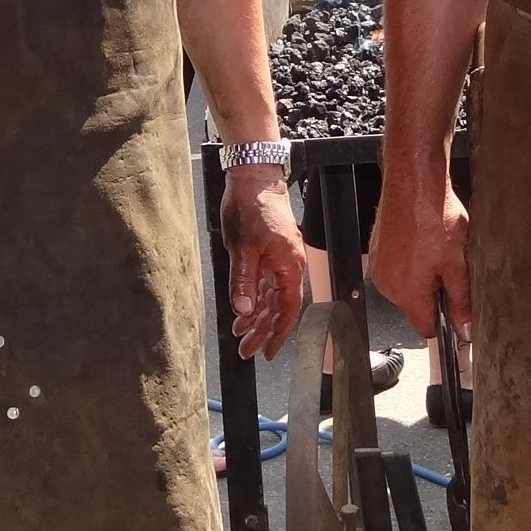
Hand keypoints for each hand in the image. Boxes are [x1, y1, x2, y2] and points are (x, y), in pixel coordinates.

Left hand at [221, 167, 306, 360]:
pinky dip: (253, 300)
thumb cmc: (252, 207)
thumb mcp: (243, 247)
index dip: (279, 333)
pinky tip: (242, 312)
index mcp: (289, 266)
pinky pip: (264, 285)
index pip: (288, 309)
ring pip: (270, 298)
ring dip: (257, 318)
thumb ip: (244, 280)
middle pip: (279, 308)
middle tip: (247, 351)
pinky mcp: (268, 255)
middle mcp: (288, 266)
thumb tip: (244, 309)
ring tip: (241, 336)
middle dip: (263, 331)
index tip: (268, 351)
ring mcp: (279, 261)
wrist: (254, 179)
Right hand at [367, 167, 471, 344]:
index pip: (426, 328)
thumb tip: (465, 331)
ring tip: (433, 251)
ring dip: (421, 278)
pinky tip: (421, 243)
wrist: (413, 184)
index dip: (445, 321)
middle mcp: (388, 286)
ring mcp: (379, 269)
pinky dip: (409, 263)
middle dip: (433, 294)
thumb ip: (461, 301)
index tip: (455, 306)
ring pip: (406, 288)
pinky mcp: (377, 253)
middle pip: (415, 308)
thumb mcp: (457, 264)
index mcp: (408, 294)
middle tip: (448, 267)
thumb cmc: (434, 218)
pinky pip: (396, 270)